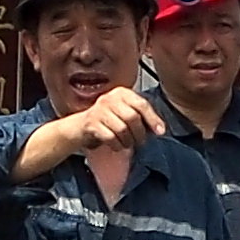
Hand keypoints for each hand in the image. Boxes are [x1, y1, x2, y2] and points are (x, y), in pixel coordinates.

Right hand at [26, 84, 164, 173]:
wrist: (79, 128)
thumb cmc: (106, 122)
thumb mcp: (123, 114)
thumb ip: (140, 118)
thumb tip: (159, 129)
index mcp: (121, 93)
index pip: (142, 104)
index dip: (153, 119)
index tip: (160, 132)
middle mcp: (110, 98)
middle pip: (132, 117)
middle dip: (139, 134)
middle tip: (139, 142)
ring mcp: (99, 109)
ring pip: (122, 129)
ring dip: (128, 141)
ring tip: (126, 144)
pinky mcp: (91, 123)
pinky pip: (110, 137)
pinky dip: (116, 145)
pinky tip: (116, 146)